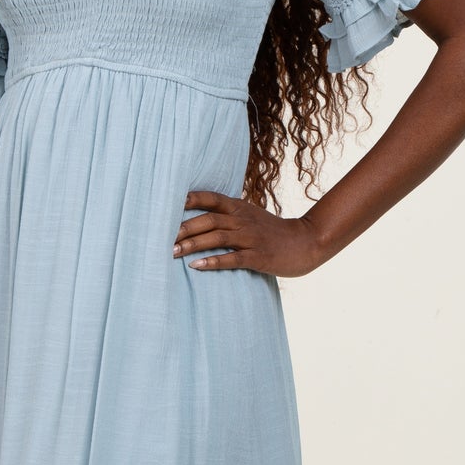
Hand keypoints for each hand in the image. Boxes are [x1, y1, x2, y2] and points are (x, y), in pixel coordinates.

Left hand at [173, 190, 324, 277]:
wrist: (305, 242)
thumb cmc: (273, 232)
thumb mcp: (250, 216)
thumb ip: (228, 214)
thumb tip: (199, 216)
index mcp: (240, 208)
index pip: (210, 198)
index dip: (189, 199)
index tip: (165, 203)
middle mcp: (243, 220)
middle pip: (208, 220)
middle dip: (182, 228)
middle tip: (159, 236)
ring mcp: (251, 238)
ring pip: (217, 238)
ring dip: (193, 245)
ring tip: (172, 252)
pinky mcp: (258, 257)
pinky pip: (233, 258)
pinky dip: (213, 262)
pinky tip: (197, 266)